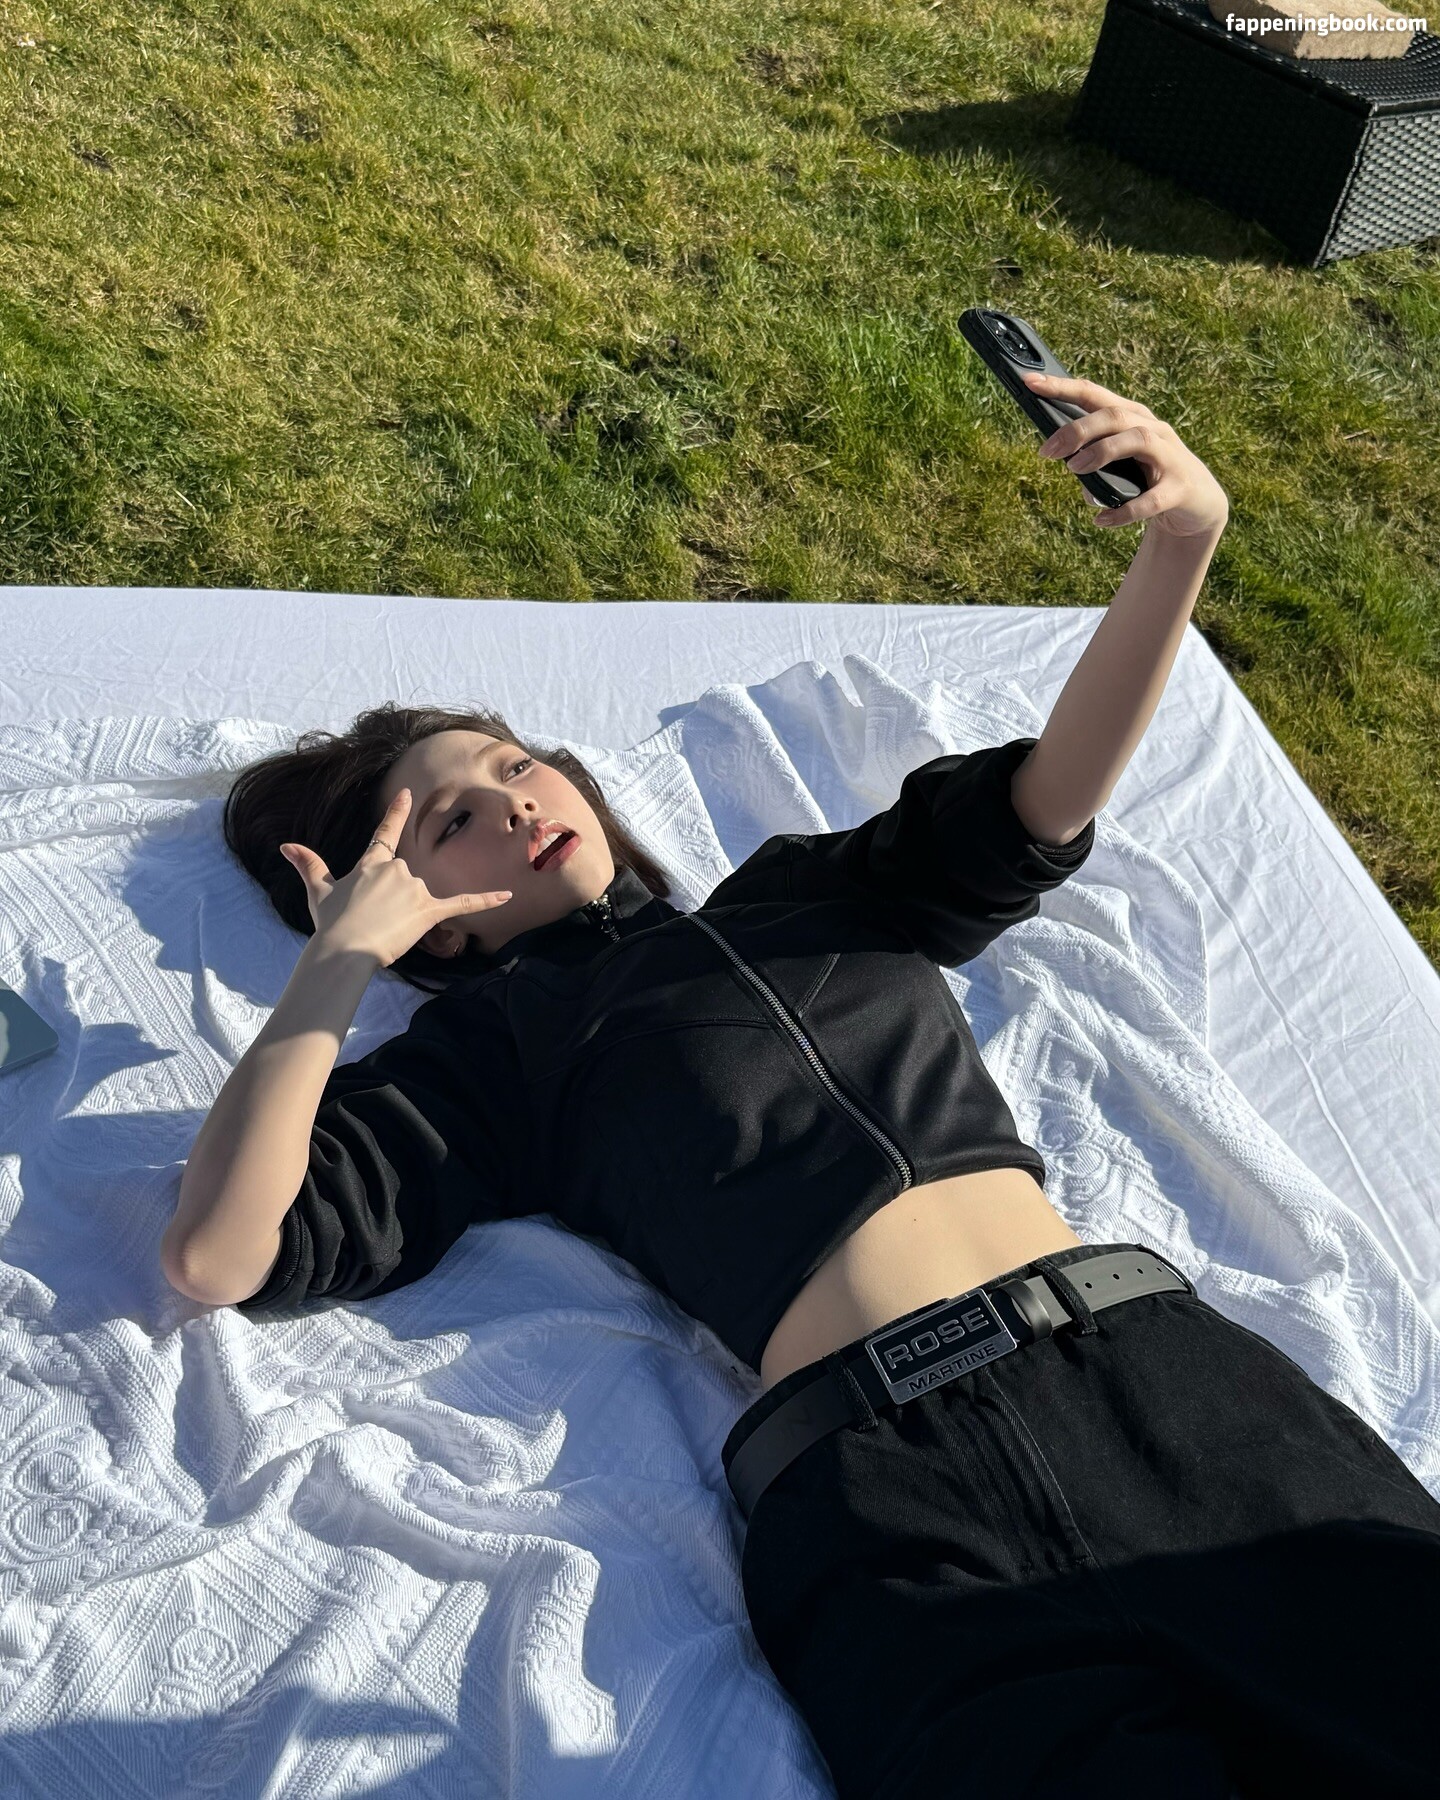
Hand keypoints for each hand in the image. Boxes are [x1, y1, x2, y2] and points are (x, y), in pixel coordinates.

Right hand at [278, 788, 513, 968]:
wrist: (345, 949)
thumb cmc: (332, 924)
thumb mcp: (318, 892)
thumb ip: (309, 865)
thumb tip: (285, 845)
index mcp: (371, 863)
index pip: (385, 833)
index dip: (396, 812)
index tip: (407, 794)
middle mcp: (396, 869)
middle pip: (403, 879)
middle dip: (393, 900)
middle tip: (371, 922)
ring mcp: (414, 888)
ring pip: (419, 895)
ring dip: (407, 913)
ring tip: (383, 931)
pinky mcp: (429, 910)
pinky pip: (463, 904)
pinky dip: (486, 900)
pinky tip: (507, 897)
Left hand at [1022, 370, 1228, 537]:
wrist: (1197, 504)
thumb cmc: (1146, 478)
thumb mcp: (1115, 465)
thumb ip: (1089, 460)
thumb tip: (1066, 465)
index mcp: (1132, 418)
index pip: (1094, 394)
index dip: (1062, 387)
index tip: (1030, 382)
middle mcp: (1153, 429)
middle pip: (1114, 415)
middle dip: (1077, 430)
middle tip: (1047, 451)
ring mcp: (1170, 456)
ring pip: (1137, 440)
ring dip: (1101, 453)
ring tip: (1075, 470)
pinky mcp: (1180, 489)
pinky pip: (1151, 499)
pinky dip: (1125, 511)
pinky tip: (1102, 519)